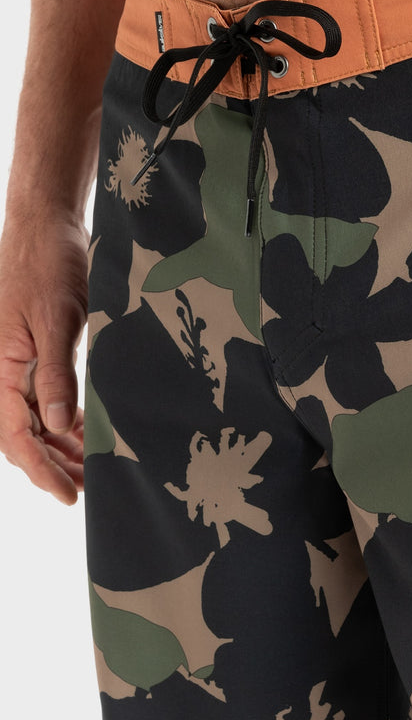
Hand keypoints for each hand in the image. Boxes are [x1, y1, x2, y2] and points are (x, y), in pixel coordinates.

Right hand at [0, 211, 87, 503]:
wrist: (47, 224)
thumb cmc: (49, 263)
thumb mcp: (58, 319)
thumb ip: (55, 374)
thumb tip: (58, 427)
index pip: (14, 435)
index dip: (41, 470)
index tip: (68, 495)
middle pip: (19, 435)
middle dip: (51, 467)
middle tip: (85, 491)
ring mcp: (13, 363)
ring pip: (30, 421)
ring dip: (57, 448)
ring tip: (89, 470)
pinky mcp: (30, 354)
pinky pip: (39, 399)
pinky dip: (62, 421)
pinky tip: (85, 435)